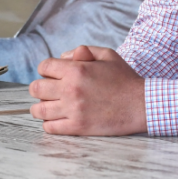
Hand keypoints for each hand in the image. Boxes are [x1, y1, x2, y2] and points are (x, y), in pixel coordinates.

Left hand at [29, 45, 146, 135]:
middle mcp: (71, 89)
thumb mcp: (107, 55)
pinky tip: (57, 120)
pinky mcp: (78, 127)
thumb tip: (63, 57)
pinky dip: (49, 124)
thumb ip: (83, 51)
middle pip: (36, 89)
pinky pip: (50, 127)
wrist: (141, 105)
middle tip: (48, 92)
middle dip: (40, 88)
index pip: (43, 67)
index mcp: (76, 70)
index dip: (46, 70)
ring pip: (39, 110)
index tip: (52, 76)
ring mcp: (73, 110)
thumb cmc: (125, 79)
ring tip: (49, 107)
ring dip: (41, 108)